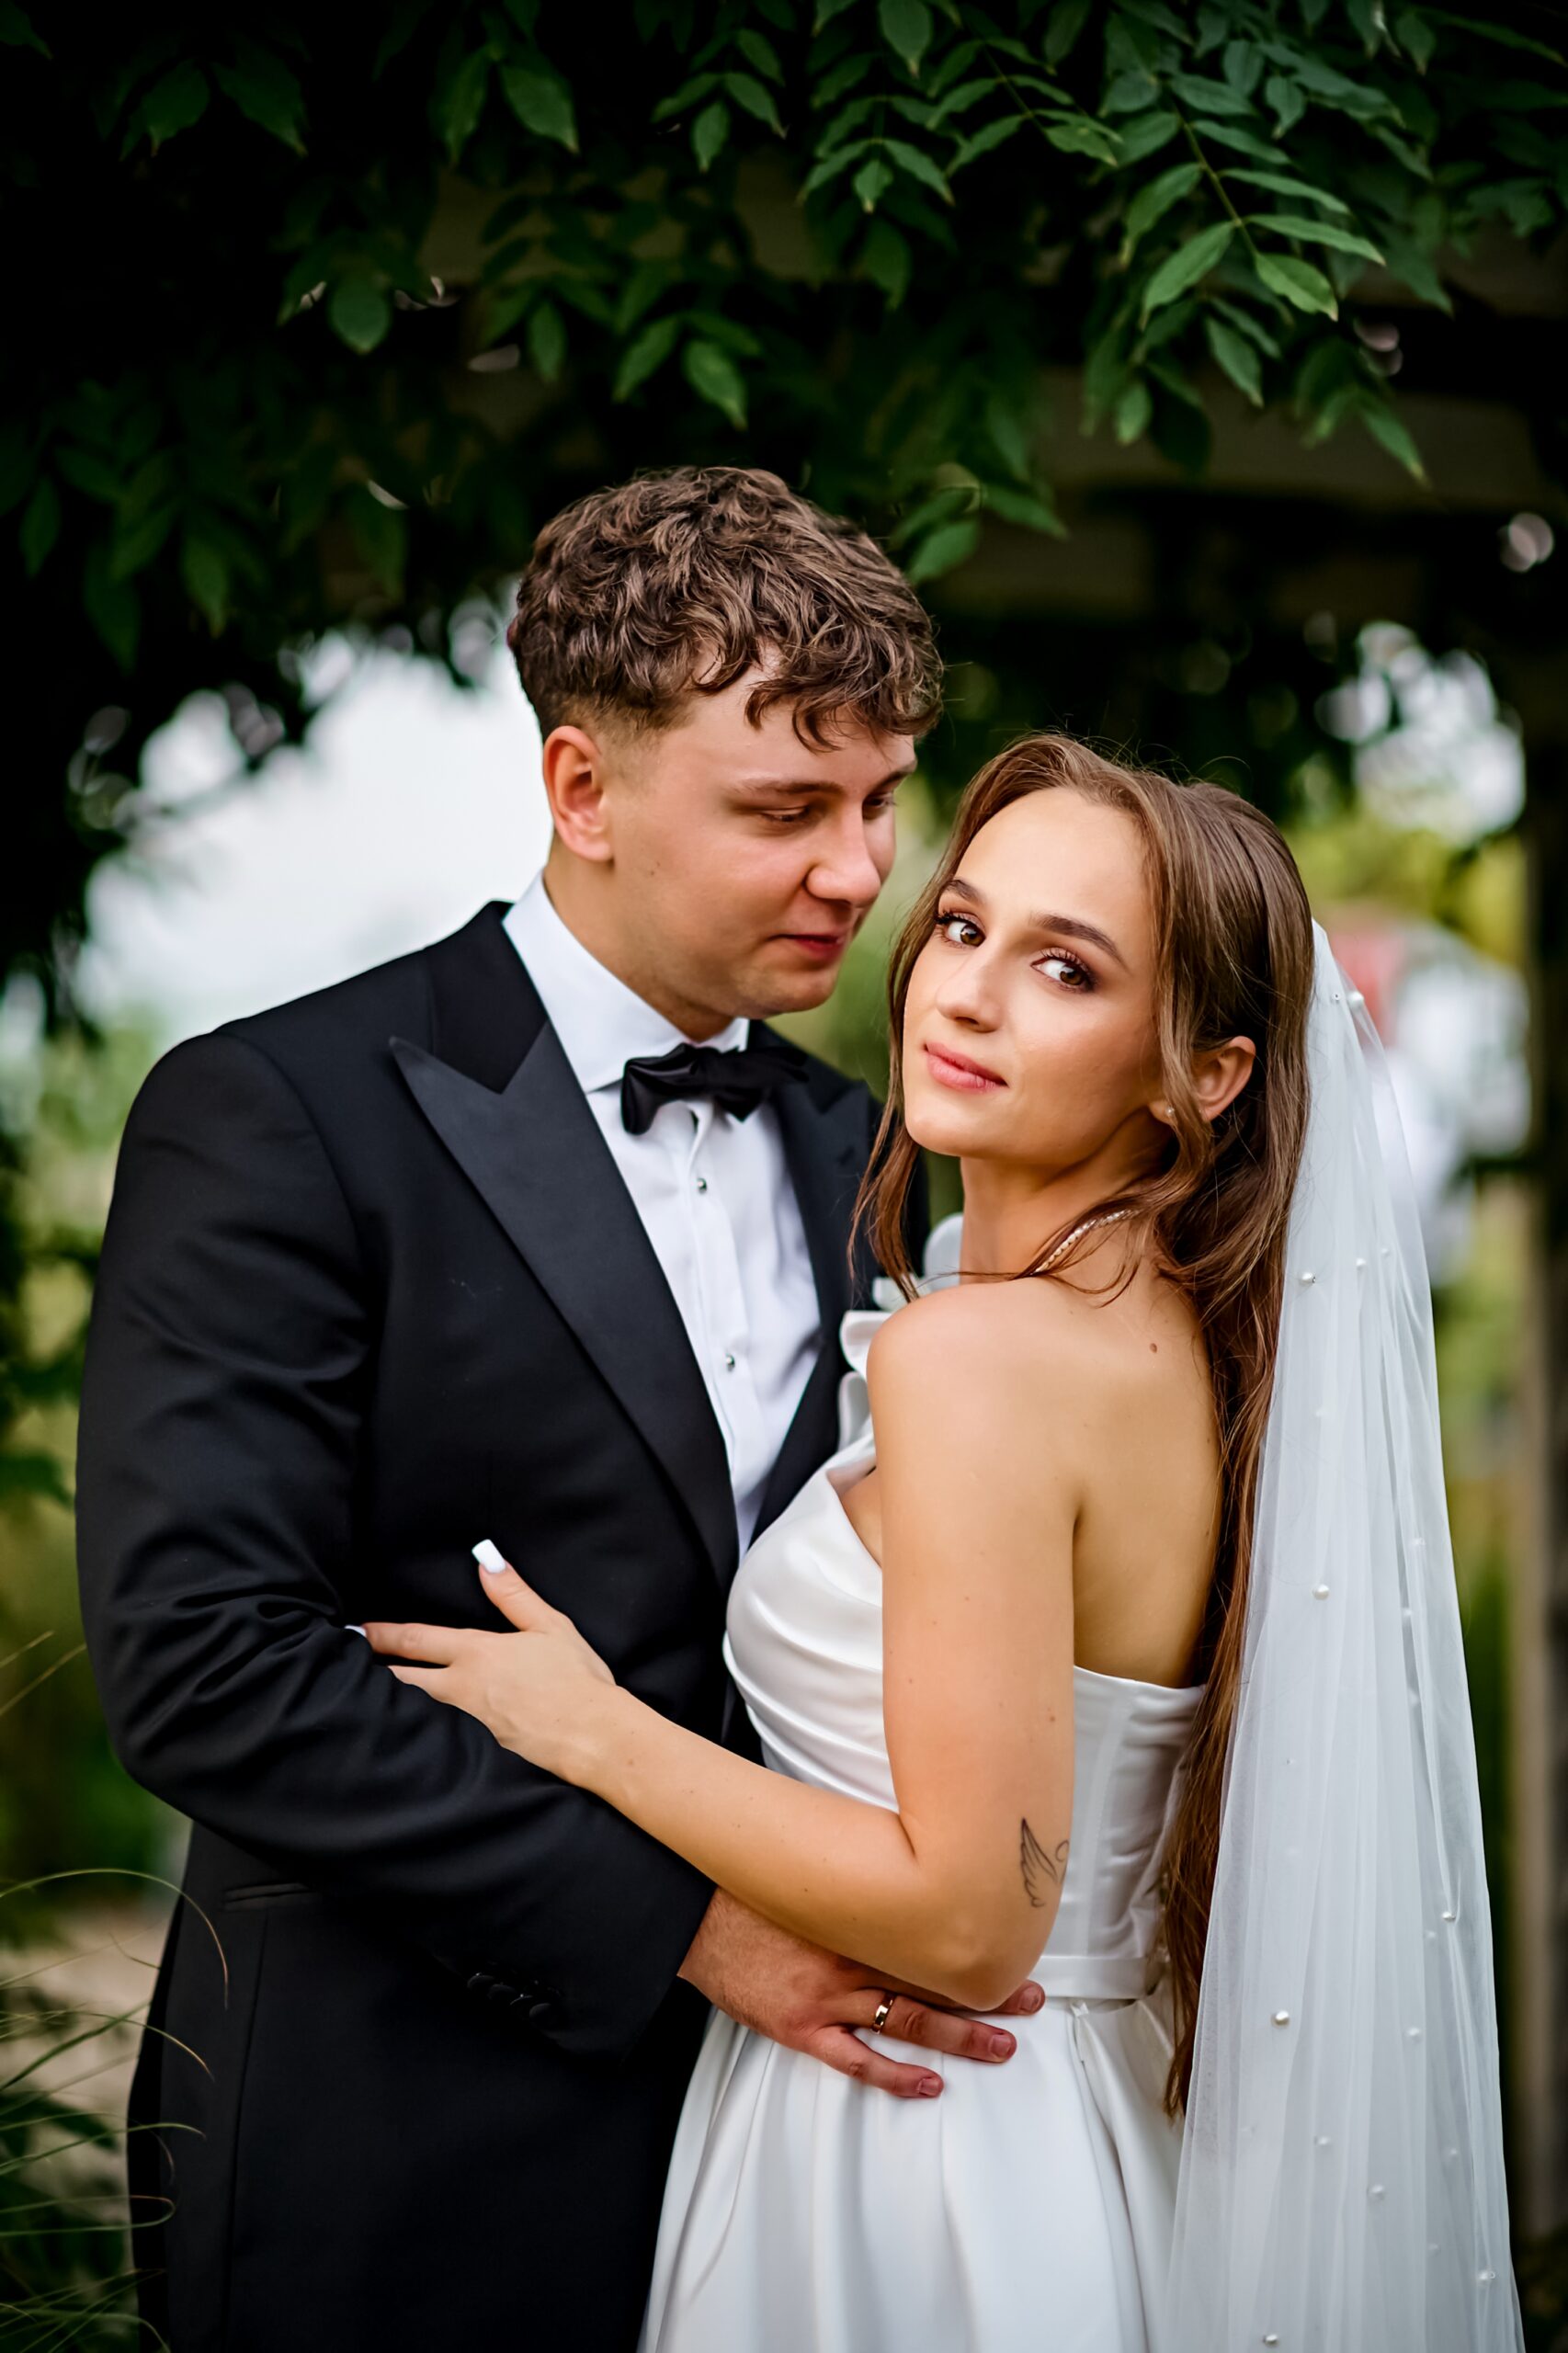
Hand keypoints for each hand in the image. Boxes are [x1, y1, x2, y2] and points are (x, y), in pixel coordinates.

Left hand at [363, 1551, 614, 1780]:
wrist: (591, 1735)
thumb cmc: (576, 1678)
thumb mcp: (550, 1626)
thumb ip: (513, 1594)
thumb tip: (486, 1560)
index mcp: (477, 1653)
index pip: (417, 1640)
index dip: (384, 1634)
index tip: (361, 1630)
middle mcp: (462, 1688)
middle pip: (404, 1679)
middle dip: (378, 1669)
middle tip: (353, 1664)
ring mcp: (467, 1722)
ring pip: (420, 1707)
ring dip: (398, 1697)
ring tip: (377, 1693)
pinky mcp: (480, 1748)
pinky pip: (443, 1732)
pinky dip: (427, 1726)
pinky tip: (424, 1727)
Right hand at [680, 1888, 1044, 2101]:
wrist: (693, 1911)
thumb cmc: (752, 1885)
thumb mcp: (811, 1864)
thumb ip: (856, 1870)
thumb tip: (903, 1857)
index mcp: (856, 1912)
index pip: (930, 1930)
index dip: (974, 1941)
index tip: (1014, 1942)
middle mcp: (850, 1955)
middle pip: (932, 1975)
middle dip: (985, 1990)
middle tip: (1031, 1998)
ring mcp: (826, 1996)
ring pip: (907, 2019)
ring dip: (959, 2034)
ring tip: (1002, 2046)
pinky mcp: (800, 2027)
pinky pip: (855, 2059)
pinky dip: (894, 2075)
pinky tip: (929, 2085)